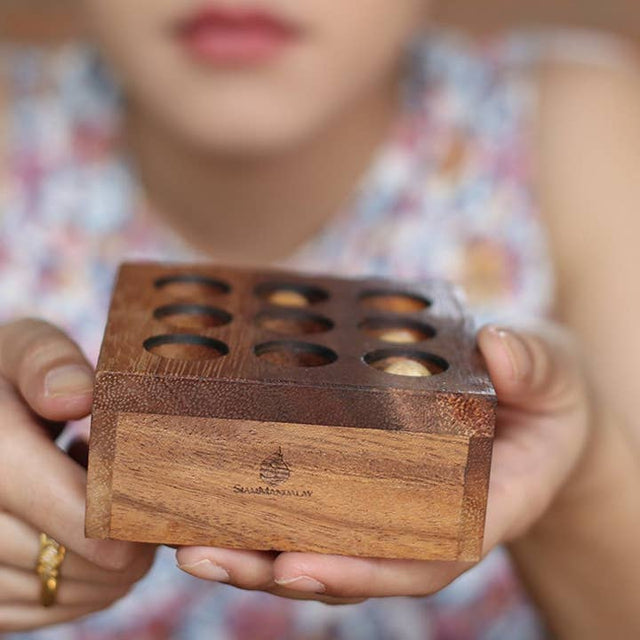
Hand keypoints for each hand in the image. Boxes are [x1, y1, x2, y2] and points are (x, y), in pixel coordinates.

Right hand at [0, 319, 155, 630]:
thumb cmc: (6, 382)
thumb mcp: (23, 349)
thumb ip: (48, 361)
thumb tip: (76, 396)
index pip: (62, 502)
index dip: (117, 516)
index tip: (155, 514)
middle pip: (60, 555)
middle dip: (120, 548)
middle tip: (151, 523)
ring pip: (50, 590)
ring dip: (103, 571)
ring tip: (115, 527)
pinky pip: (34, 611)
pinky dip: (76, 591)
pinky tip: (85, 551)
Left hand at [175, 322, 589, 602]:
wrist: (526, 396)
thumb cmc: (542, 391)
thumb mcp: (551, 372)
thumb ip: (534, 365)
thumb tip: (498, 348)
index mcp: (482, 504)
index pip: (423, 553)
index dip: (362, 568)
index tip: (299, 567)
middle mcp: (429, 518)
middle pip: (355, 563)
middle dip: (280, 566)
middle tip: (206, 556)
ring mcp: (394, 504)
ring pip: (326, 545)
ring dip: (257, 551)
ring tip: (190, 541)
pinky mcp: (368, 480)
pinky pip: (319, 507)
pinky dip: (267, 513)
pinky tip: (212, 503)